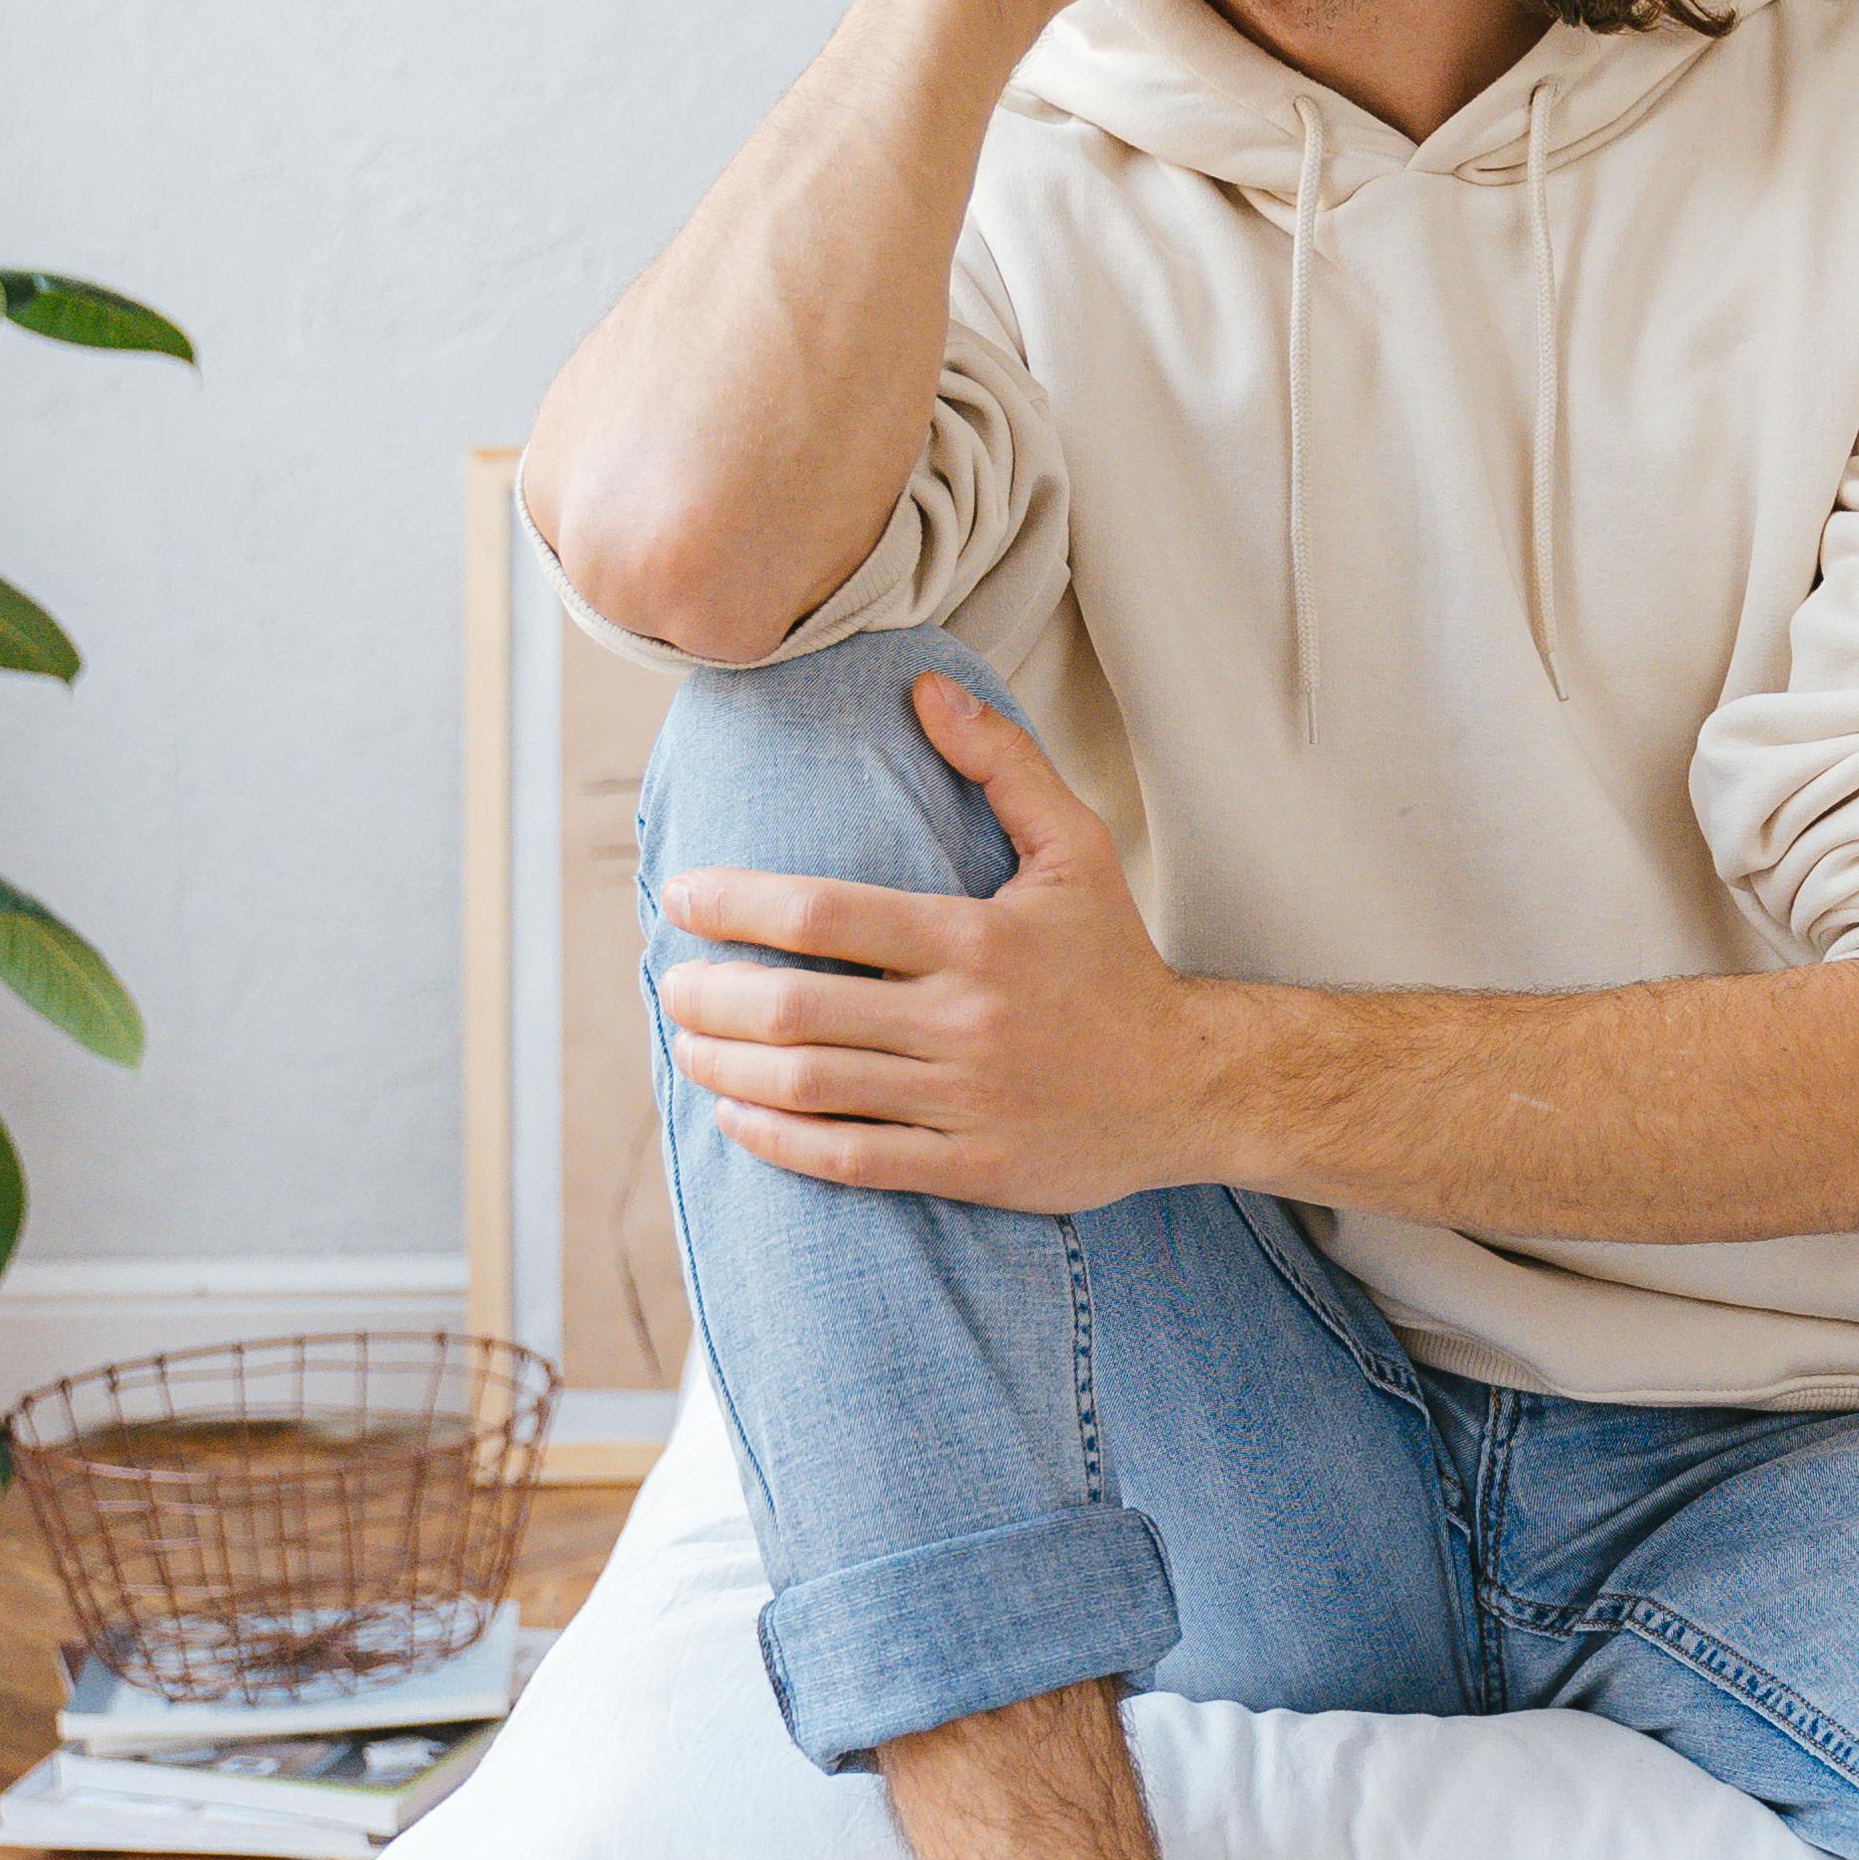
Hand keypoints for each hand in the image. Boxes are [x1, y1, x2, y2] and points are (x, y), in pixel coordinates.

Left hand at [658, 674, 1233, 1209]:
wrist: (1188, 1086)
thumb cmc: (1114, 962)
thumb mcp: (1077, 849)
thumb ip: (1002, 764)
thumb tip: (924, 691)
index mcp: (978, 939)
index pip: (826, 914)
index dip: (736, 905)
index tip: (682, 898)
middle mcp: (966, 1021)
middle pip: (799, 1008)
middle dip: (712, 996)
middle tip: (670, 983)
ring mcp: (967, 1102)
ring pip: (812, 1087)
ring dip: (728, 1066)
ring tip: (688, 1043)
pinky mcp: (973, 1168)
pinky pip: (851, 1161)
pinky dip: (778, 1141)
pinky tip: (736, 1116)